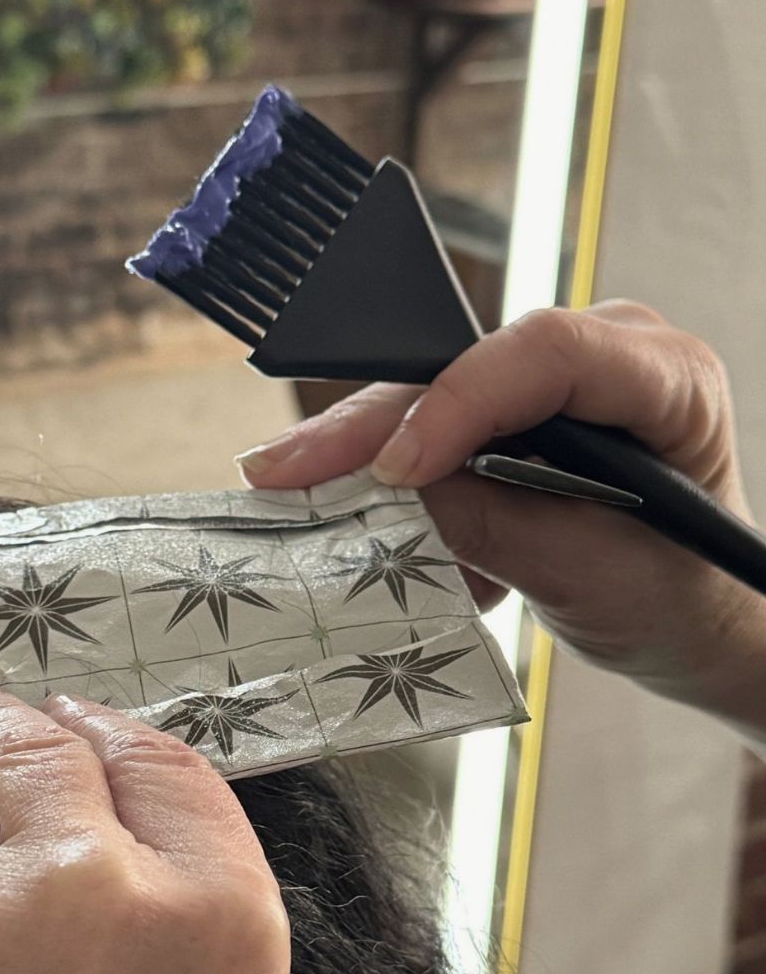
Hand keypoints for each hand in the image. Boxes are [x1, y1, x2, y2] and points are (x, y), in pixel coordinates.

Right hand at [237, 302, 765, 741]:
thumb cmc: (679, 595)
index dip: (459, 400)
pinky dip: (391, 482)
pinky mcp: (513, 417)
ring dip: (367, 457)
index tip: (395, 469)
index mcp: (666, 379)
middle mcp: (606, 357)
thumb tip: (398, 492)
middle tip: (282, 470)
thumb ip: (501, 528)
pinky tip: (361, 524)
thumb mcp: (594, 575)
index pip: (549, 352)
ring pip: (434, 397)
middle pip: (468, 368)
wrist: (691, 621)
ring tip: (295, 497)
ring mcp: (554, 385)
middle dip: (371, 426)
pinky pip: (432, 430)